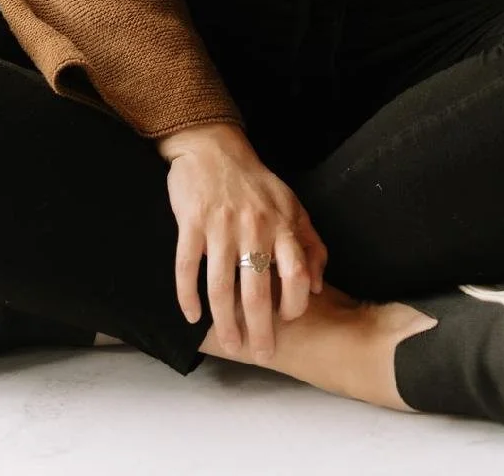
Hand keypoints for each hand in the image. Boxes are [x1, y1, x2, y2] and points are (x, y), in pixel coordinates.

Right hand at [162, 130, 328, 358]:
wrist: (214, 147)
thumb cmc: (256, 183)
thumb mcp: (292, 206)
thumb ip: (310, 244)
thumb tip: (315, 287)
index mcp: (281, 224)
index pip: (296, 274)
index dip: (294, 303)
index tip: (288, 322)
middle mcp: (254, 228)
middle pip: (258, 290)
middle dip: (260, 329)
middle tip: (261, 355)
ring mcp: (221, 226)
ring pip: (222, 286)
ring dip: (225, 322)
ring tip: (230, 345)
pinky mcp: (192, 223)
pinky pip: (187, 267)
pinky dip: (188, 295)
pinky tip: (192, 316)